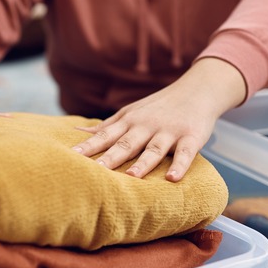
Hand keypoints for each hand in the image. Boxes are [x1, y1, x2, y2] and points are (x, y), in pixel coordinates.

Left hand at [71, 58, 246, 180]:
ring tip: (130, 177)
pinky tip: (172, 178)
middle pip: (126, 144)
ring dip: (143, 163)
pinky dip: (180, 165)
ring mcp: (169, 131)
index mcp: (129, 121)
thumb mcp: (131, 112)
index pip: (105, 135)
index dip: (89, 146)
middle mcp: (146, 126)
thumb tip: (77, 132)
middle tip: (93, 171)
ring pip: (154, 149)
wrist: (197, 90)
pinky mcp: (191, 137)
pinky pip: (186, 153)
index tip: (71, 157)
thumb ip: (107, 126)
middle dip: (109, 157)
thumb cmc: (158, 106)